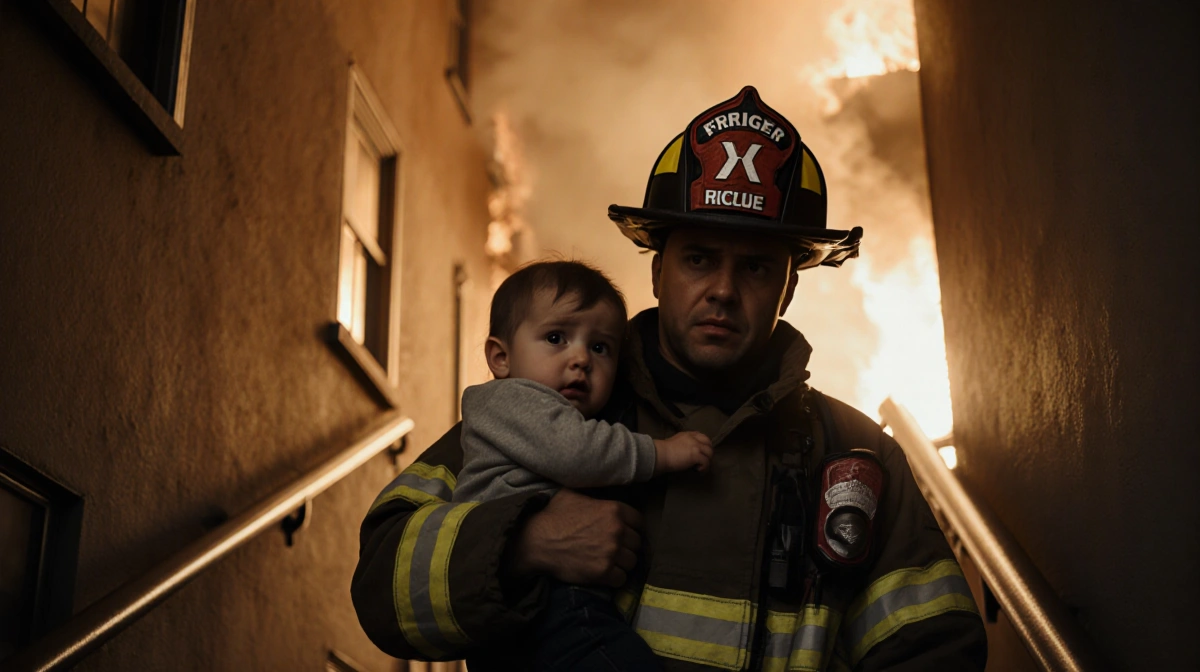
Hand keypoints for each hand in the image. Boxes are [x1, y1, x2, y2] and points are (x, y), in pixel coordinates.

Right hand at [507, 489, 642, 586]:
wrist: (535, 541)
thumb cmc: (552, 515)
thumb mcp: (574, 494)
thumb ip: (593, 493)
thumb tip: (597, 484)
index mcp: (614, 509)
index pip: (639, 521)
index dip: (631, 528)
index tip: (624, 533)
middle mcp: (617, 530)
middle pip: (637, 543)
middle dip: (627, 546)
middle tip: (613, 549)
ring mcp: (611, 552)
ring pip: (631, 562)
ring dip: (622, 563)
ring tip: (608, 562)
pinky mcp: (603, 572)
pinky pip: (621, 579)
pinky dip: (614, 578)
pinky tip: (603, 573)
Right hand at [653, 431, 712, 474]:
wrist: (660, 454)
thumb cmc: (664, 451)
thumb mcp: (675, 442)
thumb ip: (683, 444)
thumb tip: (687, 453)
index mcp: (688, 435)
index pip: (702, 436)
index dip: (704, 444)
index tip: (702, 452)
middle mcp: (694, 438)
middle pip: (709, 444)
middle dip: (708, 453)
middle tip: (704, 461)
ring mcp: (696, 446)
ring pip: (709, 453)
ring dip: (707, 461)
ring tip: (701, 468)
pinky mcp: (696, 455)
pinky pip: (706, 462)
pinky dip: (704, 468)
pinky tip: (698, 470)